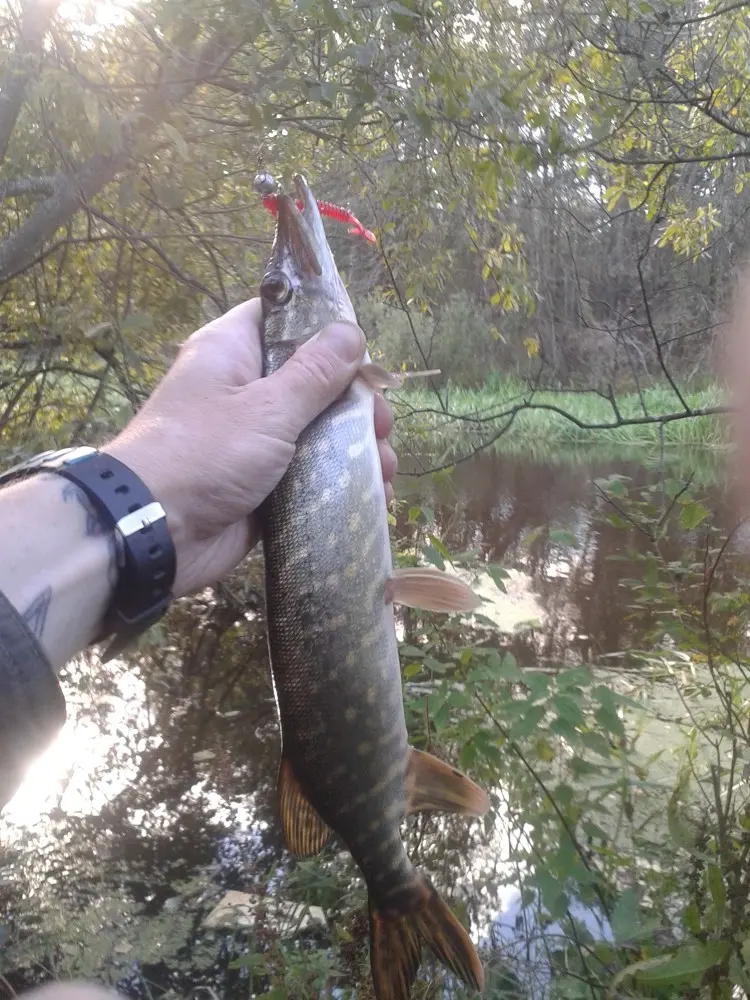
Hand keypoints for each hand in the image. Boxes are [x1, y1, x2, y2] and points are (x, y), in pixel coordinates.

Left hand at [105, 299, 397, 596]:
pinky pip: (310, 475)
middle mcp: (243, 390)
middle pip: (313, 381)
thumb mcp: (268, 407)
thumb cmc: (206, 453)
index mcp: (233, 352)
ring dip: (357, 447)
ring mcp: (253, 440)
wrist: (156, 533)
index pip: (283, 320)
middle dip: (356, 404)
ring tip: (386, 468)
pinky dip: (340, 481)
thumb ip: (315, 372)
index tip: (366, 355)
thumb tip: (351, 330)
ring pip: (317, 431)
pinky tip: (374, 492)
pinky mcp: (262, 484)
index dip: (327, 330)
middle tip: (383, 425)